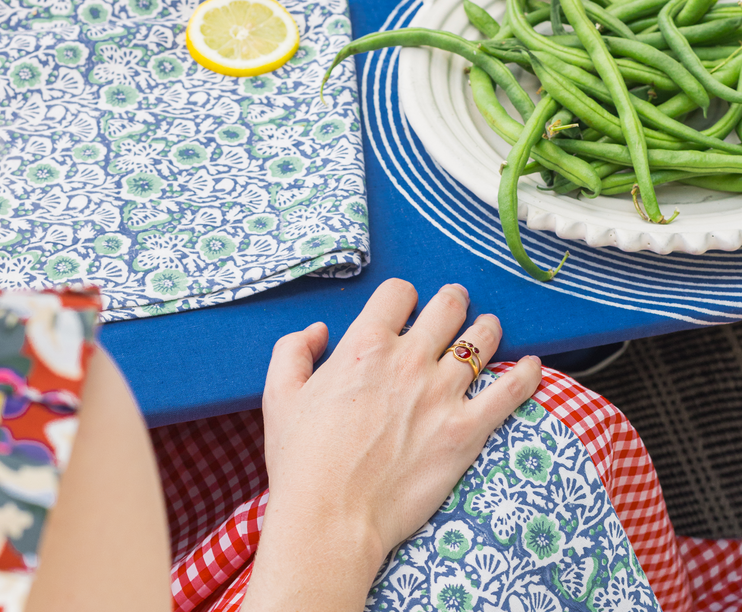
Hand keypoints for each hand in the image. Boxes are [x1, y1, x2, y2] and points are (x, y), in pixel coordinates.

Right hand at [241, 279, 541, 611]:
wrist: (332, 518)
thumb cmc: (302, 459)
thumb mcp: (280, 394)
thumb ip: (293, 350)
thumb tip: (319, 332)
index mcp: (365, 345)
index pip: (398, 293)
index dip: (403, 296)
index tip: (404, 307)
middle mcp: (409, 360)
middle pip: (447, 307)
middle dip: (453, 300)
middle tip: (455, 303)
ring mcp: (442, 394)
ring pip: (481, 340)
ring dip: (486, 328)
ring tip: (488, 327)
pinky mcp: (466, 431)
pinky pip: (509, 392)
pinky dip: (526, 374)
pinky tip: (532, 365)